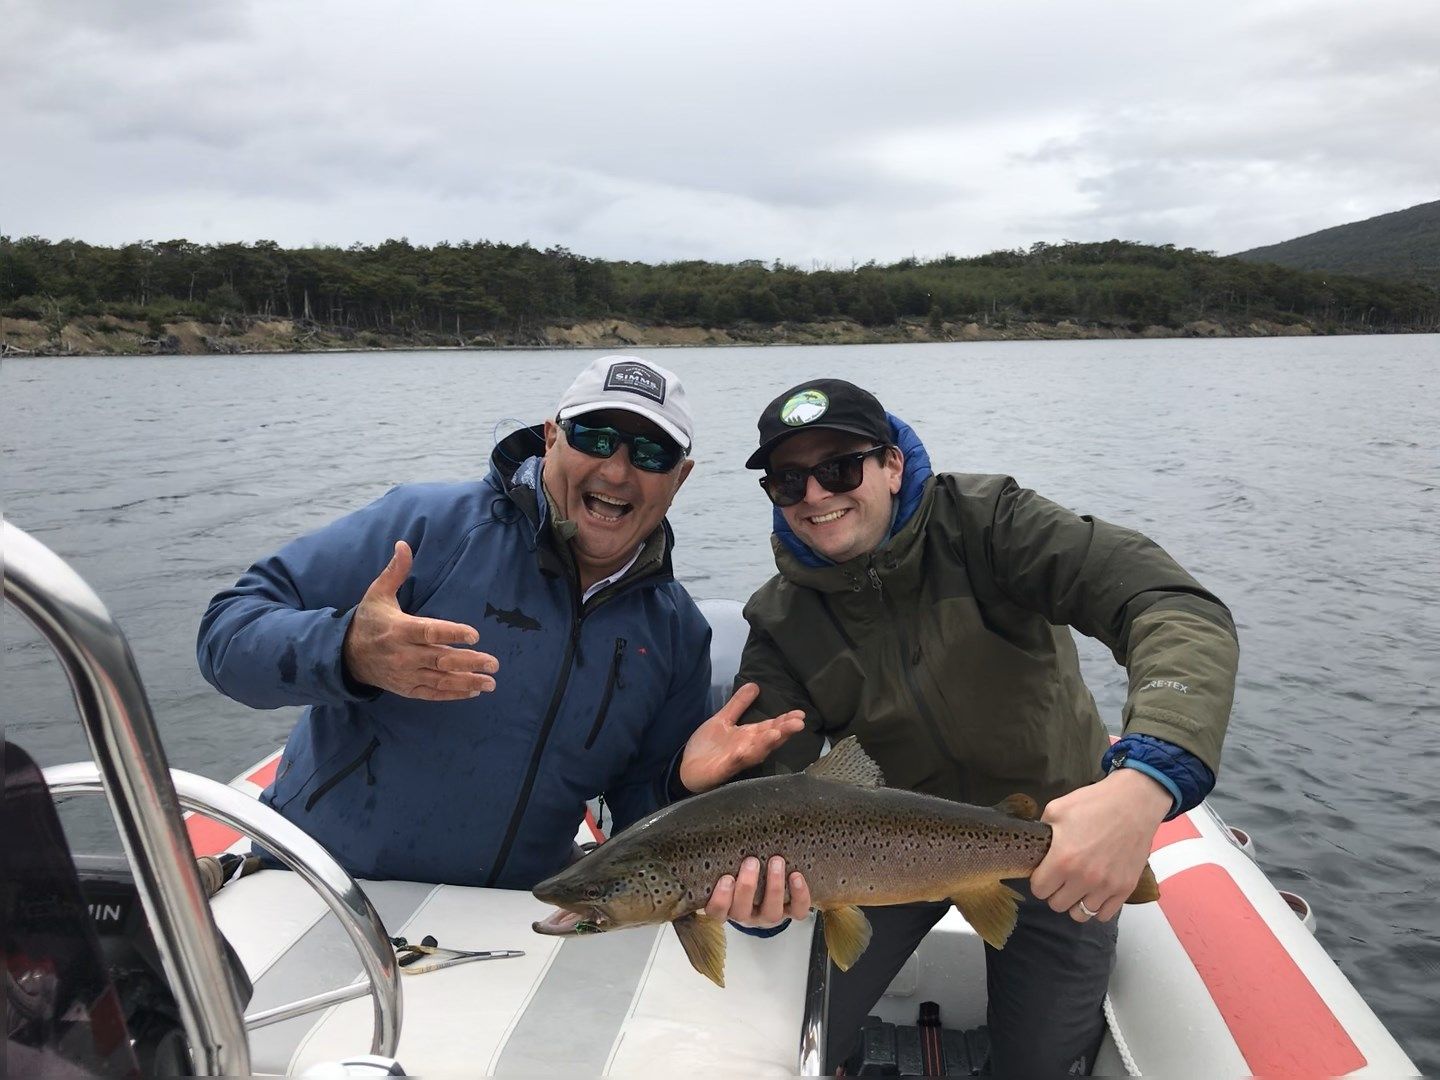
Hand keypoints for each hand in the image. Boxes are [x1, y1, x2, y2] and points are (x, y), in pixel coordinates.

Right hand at [342, 541, 499, 699]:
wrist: (347, 656)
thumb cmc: (369, 620)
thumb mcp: (377, 593)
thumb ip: (395, 571)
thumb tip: (403, 544)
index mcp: (399, 629)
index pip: (429, 632)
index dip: (452, 633)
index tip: (474, 635)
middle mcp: (403, 654)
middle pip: (440, 658)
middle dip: (469, 661)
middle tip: (494, 663)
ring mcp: (405, 674)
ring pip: (440, 679)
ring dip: (467, 682)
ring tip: (490, 682)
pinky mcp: (407, 688)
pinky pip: (432, 693)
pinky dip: (453, 694)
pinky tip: (473, 691)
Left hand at [678, 683, 804, 793]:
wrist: (686, 768)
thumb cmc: (708, 746)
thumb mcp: (723, 720)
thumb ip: (738, 704)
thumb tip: (755, 684)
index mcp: (748, 736)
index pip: (770, 727)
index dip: (785, 721)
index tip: (800, 713)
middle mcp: (747, 748)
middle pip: (769, 739)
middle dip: (784, 731)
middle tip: (799, 723)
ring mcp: (736, 759)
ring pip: (756, 751)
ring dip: (767, 743)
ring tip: (777, 733)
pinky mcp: (723, 768)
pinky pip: (734, 762)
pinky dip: (741, 756)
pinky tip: (746, 749)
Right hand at [705, 856, 811, 927]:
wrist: (765, 888)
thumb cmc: (742, 871)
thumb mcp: (729, 864)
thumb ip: (726, 856)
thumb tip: (723, 827)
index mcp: (726, 905)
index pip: (716, 911)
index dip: (720, 899)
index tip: (726, 877)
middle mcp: (745, 914)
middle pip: (742, 911)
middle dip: (747, 886)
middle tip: (751, 861)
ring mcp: (768, 915)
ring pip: (770, 912)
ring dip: (774, 887)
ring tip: (776, 861)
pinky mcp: (790, 912)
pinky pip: (797, 910)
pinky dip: (799, 894)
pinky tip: (796, 876)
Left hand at [1029, 768, 1171, 922]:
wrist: (1134, 804)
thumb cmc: (1093, 804)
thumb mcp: (1056, 809)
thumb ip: (1041, 831)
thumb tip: (1035, 845)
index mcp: (1062, 860)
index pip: (1039, 890)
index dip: (1038, 881)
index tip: (1044, 872)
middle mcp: (1083, 879)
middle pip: (1057, 905)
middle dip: (1055, 892)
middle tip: (1060, 878)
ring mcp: (1106, 887)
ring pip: (1080, 914)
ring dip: (1075, 902)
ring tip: (1078, 886)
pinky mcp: (1125, 889)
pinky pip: (1104, 914)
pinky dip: (1096, 907)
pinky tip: (1094, 892)